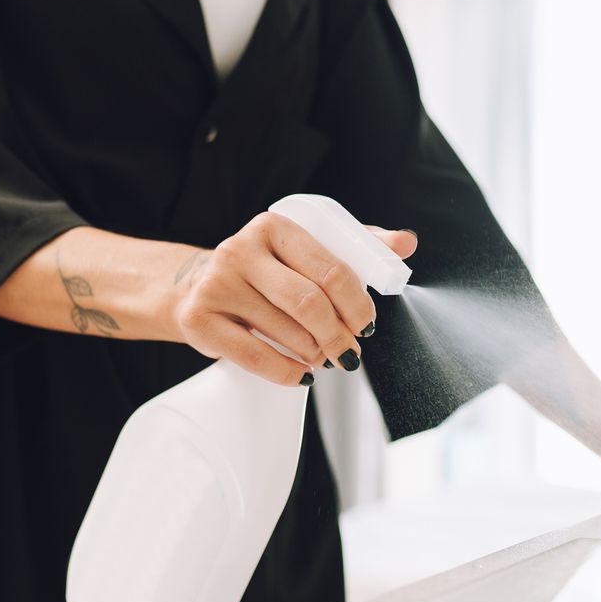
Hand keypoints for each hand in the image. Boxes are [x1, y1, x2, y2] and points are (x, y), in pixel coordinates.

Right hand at [170, 213, 417, 384]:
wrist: (193, 288)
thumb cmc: (265, 272)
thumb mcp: (305, 251)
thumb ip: (356, 247)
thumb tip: (407, 242)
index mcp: (275, 226)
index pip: (331, 269)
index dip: (357, 304)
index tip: (366, 325)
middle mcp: (241, 250)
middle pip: (309, 302)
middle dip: (338, 335)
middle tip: (349, 353)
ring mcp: (216, 284)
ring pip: (286, 331)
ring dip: (315, 354)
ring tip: (323, 358)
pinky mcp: (199, 318)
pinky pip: (254, 355)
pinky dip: (287, 372)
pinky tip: (302, 375)